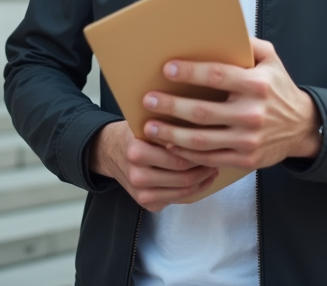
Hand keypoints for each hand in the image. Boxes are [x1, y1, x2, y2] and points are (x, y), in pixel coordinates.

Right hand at [89, 121, 217, 211]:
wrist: (108, 151)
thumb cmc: (132, 133)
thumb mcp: (145, 122)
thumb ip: (167, 126)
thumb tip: (202, 124)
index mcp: (136, 152)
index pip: (178, 156)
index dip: (200, 151)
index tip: (213, 143)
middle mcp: (137, 175)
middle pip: (183, 177)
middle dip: (205, 168)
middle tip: (218, 156)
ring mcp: (141, 193)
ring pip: (183, 192)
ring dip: (202, 181)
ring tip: (213, 167)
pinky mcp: (146, 204)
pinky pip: (178, 200)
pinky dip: (194, 191)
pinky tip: (202, 179)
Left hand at [141, 37, 320, 171]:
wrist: (302, 127)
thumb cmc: (279, 88)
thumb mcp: (271, 59)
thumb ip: (248, 44)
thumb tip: (220, 29)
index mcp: (257, 85)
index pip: (217, 76)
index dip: (190, 72)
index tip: (167, 68)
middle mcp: (253, 113)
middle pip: (202, 112)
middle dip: (171, 106)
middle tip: (148, 100)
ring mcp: (248, 140)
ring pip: (201, 140)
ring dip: (171, 133)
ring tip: (150, 126)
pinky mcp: (245, 159)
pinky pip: (209, 158)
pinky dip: (186, 152)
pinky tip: (170, 144)